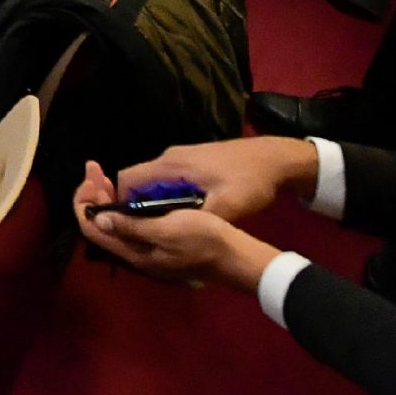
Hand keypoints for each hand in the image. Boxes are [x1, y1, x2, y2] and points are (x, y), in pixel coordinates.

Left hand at [71, 162, 280, 292]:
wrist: (235, 256)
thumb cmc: (203, 239)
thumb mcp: (167, 230)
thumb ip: (132, 226)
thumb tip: (99, 219)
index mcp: (134, 252)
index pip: (92, 228)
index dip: (84, 202)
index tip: (91, 176)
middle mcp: (136, 253)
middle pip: (101, 224)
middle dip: (93, 195)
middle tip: (93, 168)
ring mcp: (149, 249)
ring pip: (116, 223)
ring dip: (107, 199)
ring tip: (104, 176)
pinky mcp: (161, 242)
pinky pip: (131, 223)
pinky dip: (124, 205)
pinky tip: (130, 192)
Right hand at [97, 136, 317, 223]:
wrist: (275, 158)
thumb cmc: (250, 180)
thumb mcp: (229, 206)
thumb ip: (200, 220)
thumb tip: (174, 235)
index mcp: (171, 166)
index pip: (127, 180)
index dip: (119, 203)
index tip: (125, 228)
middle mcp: (169, 159)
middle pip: (137, 182)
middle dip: (134, 208)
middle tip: (143, 234)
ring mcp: (181, 160)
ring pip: (152, 183)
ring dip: (152, 205)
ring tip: (161, 229)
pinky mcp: (192, 164)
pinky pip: (167, 182)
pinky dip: (166, 199)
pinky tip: (180, 216)